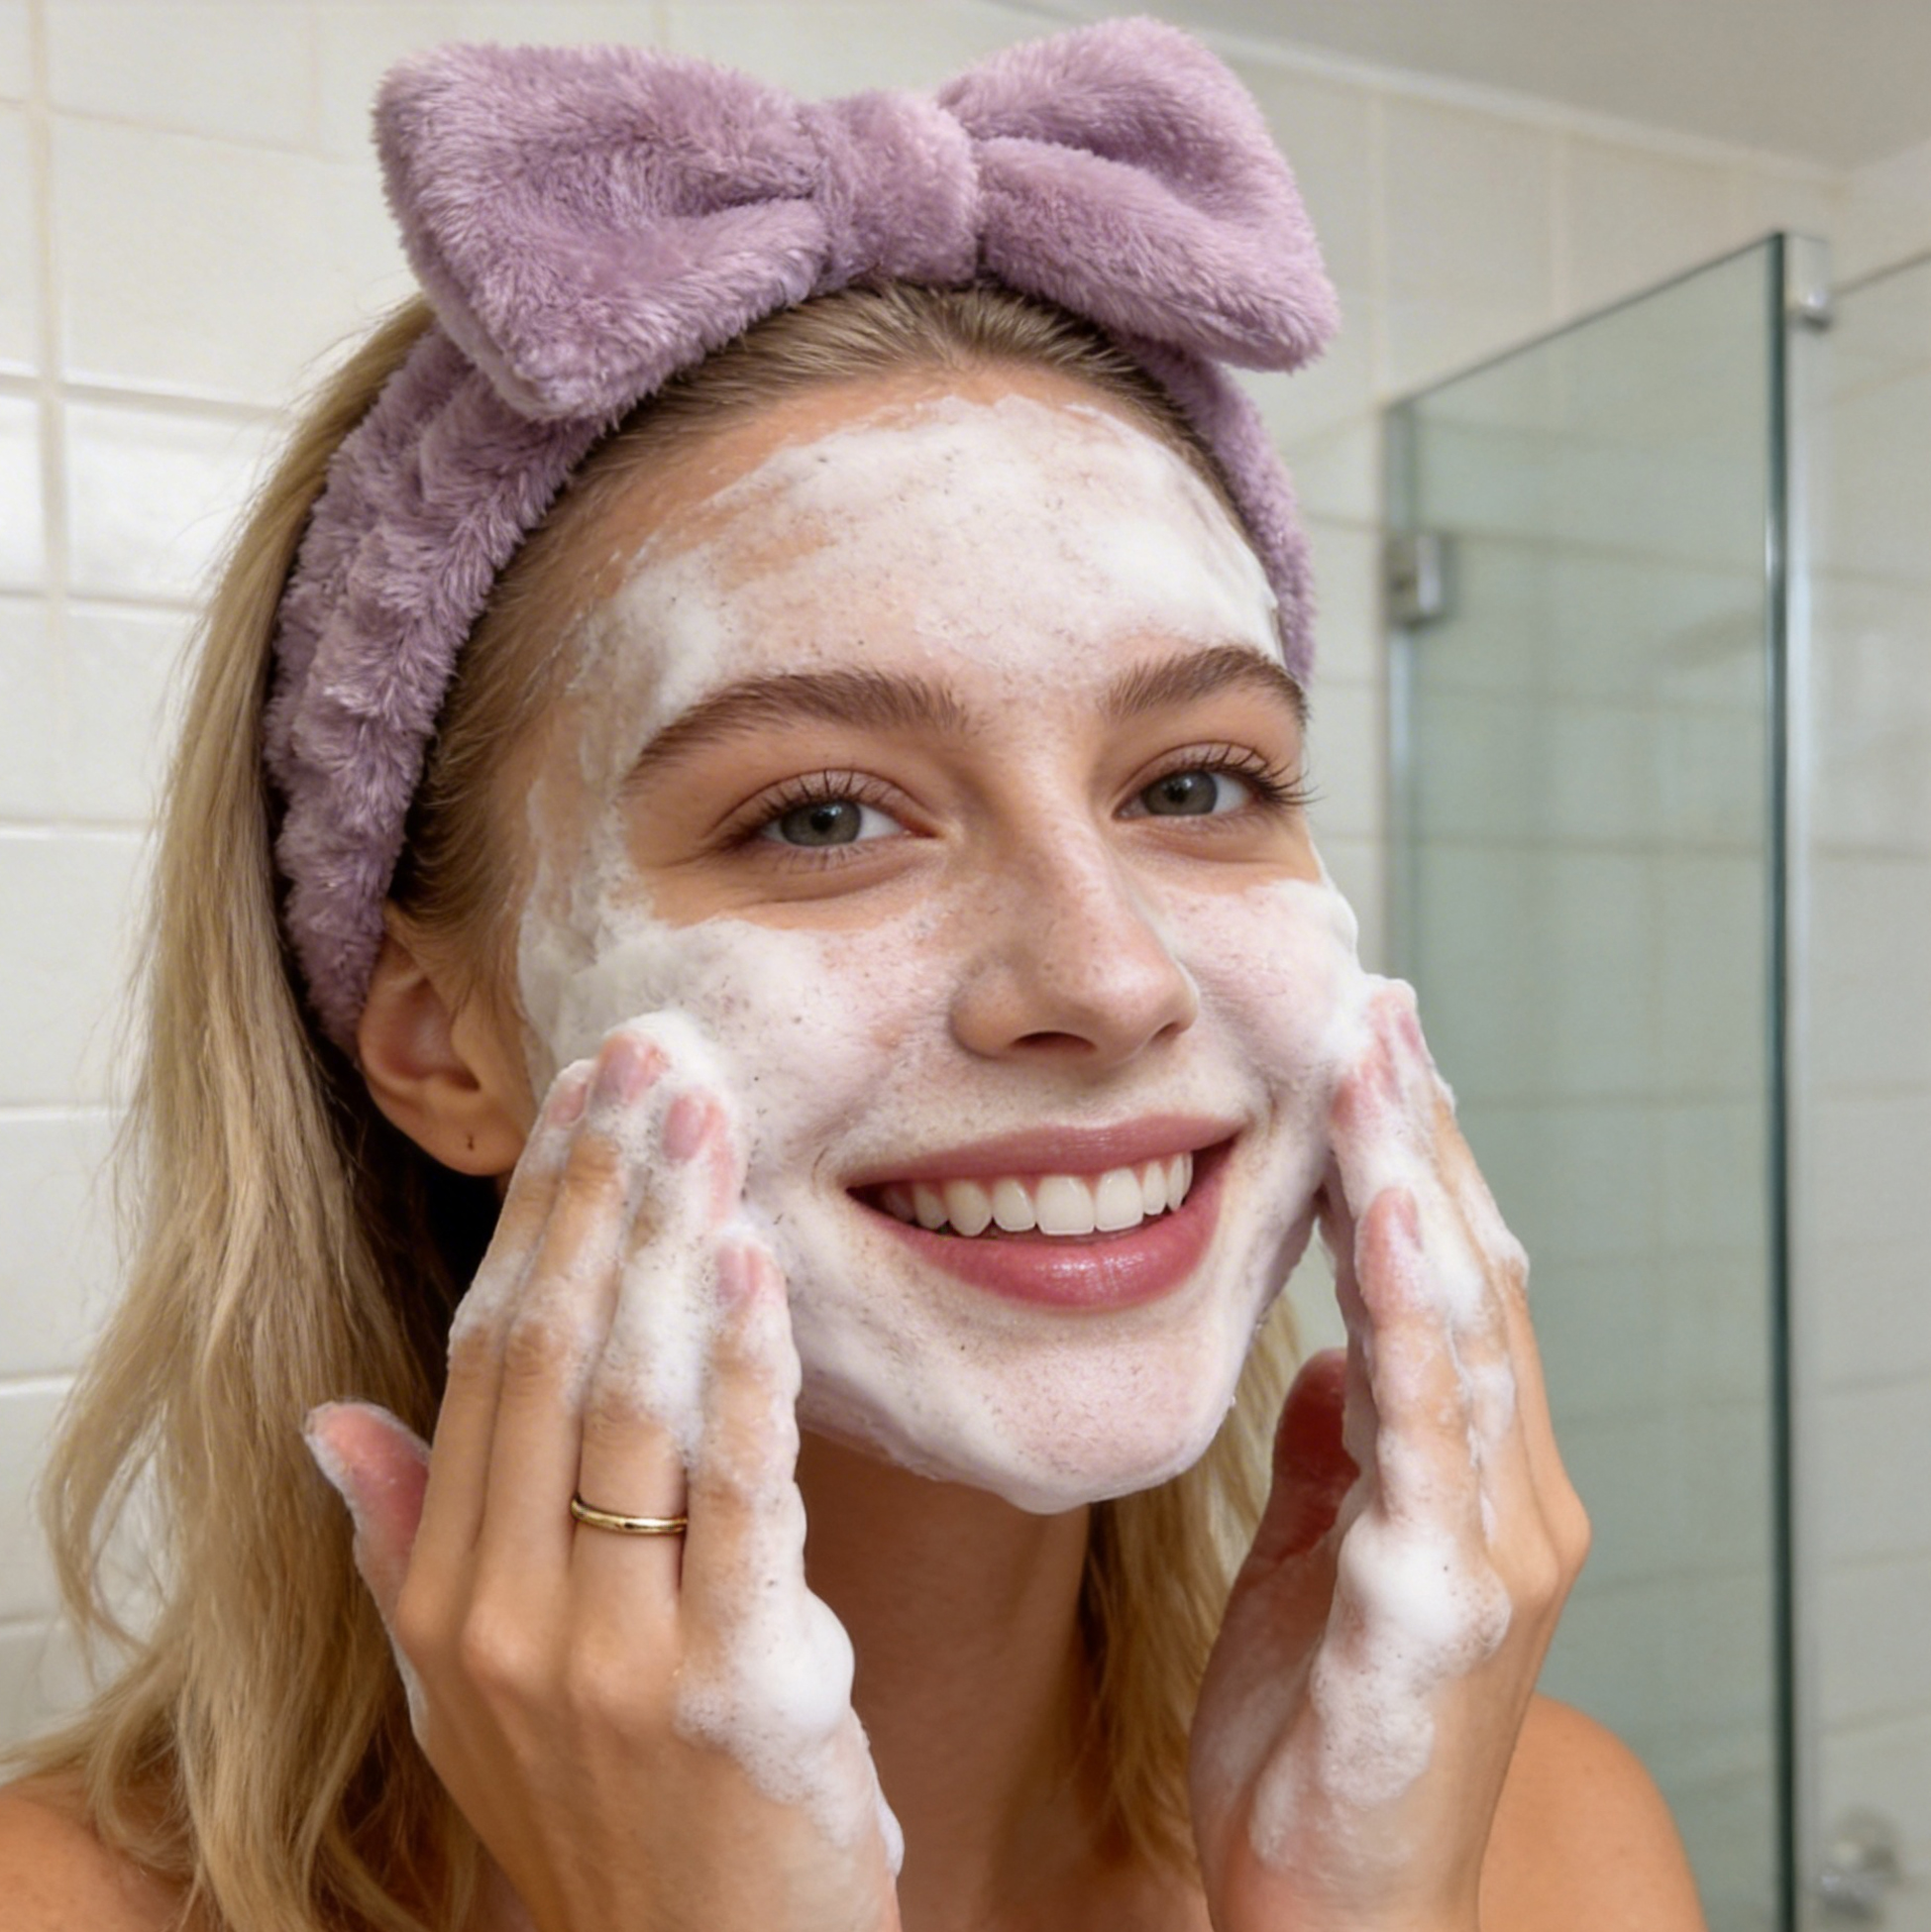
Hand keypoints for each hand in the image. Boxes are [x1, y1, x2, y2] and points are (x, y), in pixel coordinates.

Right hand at [306, 1020, 901, 1931]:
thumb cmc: (611, 1815)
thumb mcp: (469, 1699)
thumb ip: (401, 1551)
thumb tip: (329, 1423)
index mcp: (442, 1601)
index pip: (482, 1357)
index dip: (533, 1216)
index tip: (576, 1097)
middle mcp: (502, 1620)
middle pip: (549, 1355)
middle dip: (601, 1191)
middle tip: (650, 1056)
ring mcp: (607, 1659)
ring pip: (630, 1404)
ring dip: (669, 1244)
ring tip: (703, 1115)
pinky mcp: (730, 1689)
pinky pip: (737, 1496)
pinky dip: (746, 1370)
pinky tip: (754, 1262)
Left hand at [1190, 980, 1589, 1931]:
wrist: (1333, 1916)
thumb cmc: (1322, 1738)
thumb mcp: (1320, 1559)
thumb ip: (1342, 1452)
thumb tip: (1332, 1353)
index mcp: (1468, 1474)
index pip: (1446, 1281)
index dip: (1413, 1158)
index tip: (1370, 1045)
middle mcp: (1505, 1492)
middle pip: (1470, 1275)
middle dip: (1422, 1134)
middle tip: (1378, 1004)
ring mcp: (1486, 1546)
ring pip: (1464, 1328)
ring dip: (1417, 1184)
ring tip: (1378, 1064)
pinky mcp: (1439, 1604)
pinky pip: (1424, 1436)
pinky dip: (1411, 1321)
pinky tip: (1385, 1225)